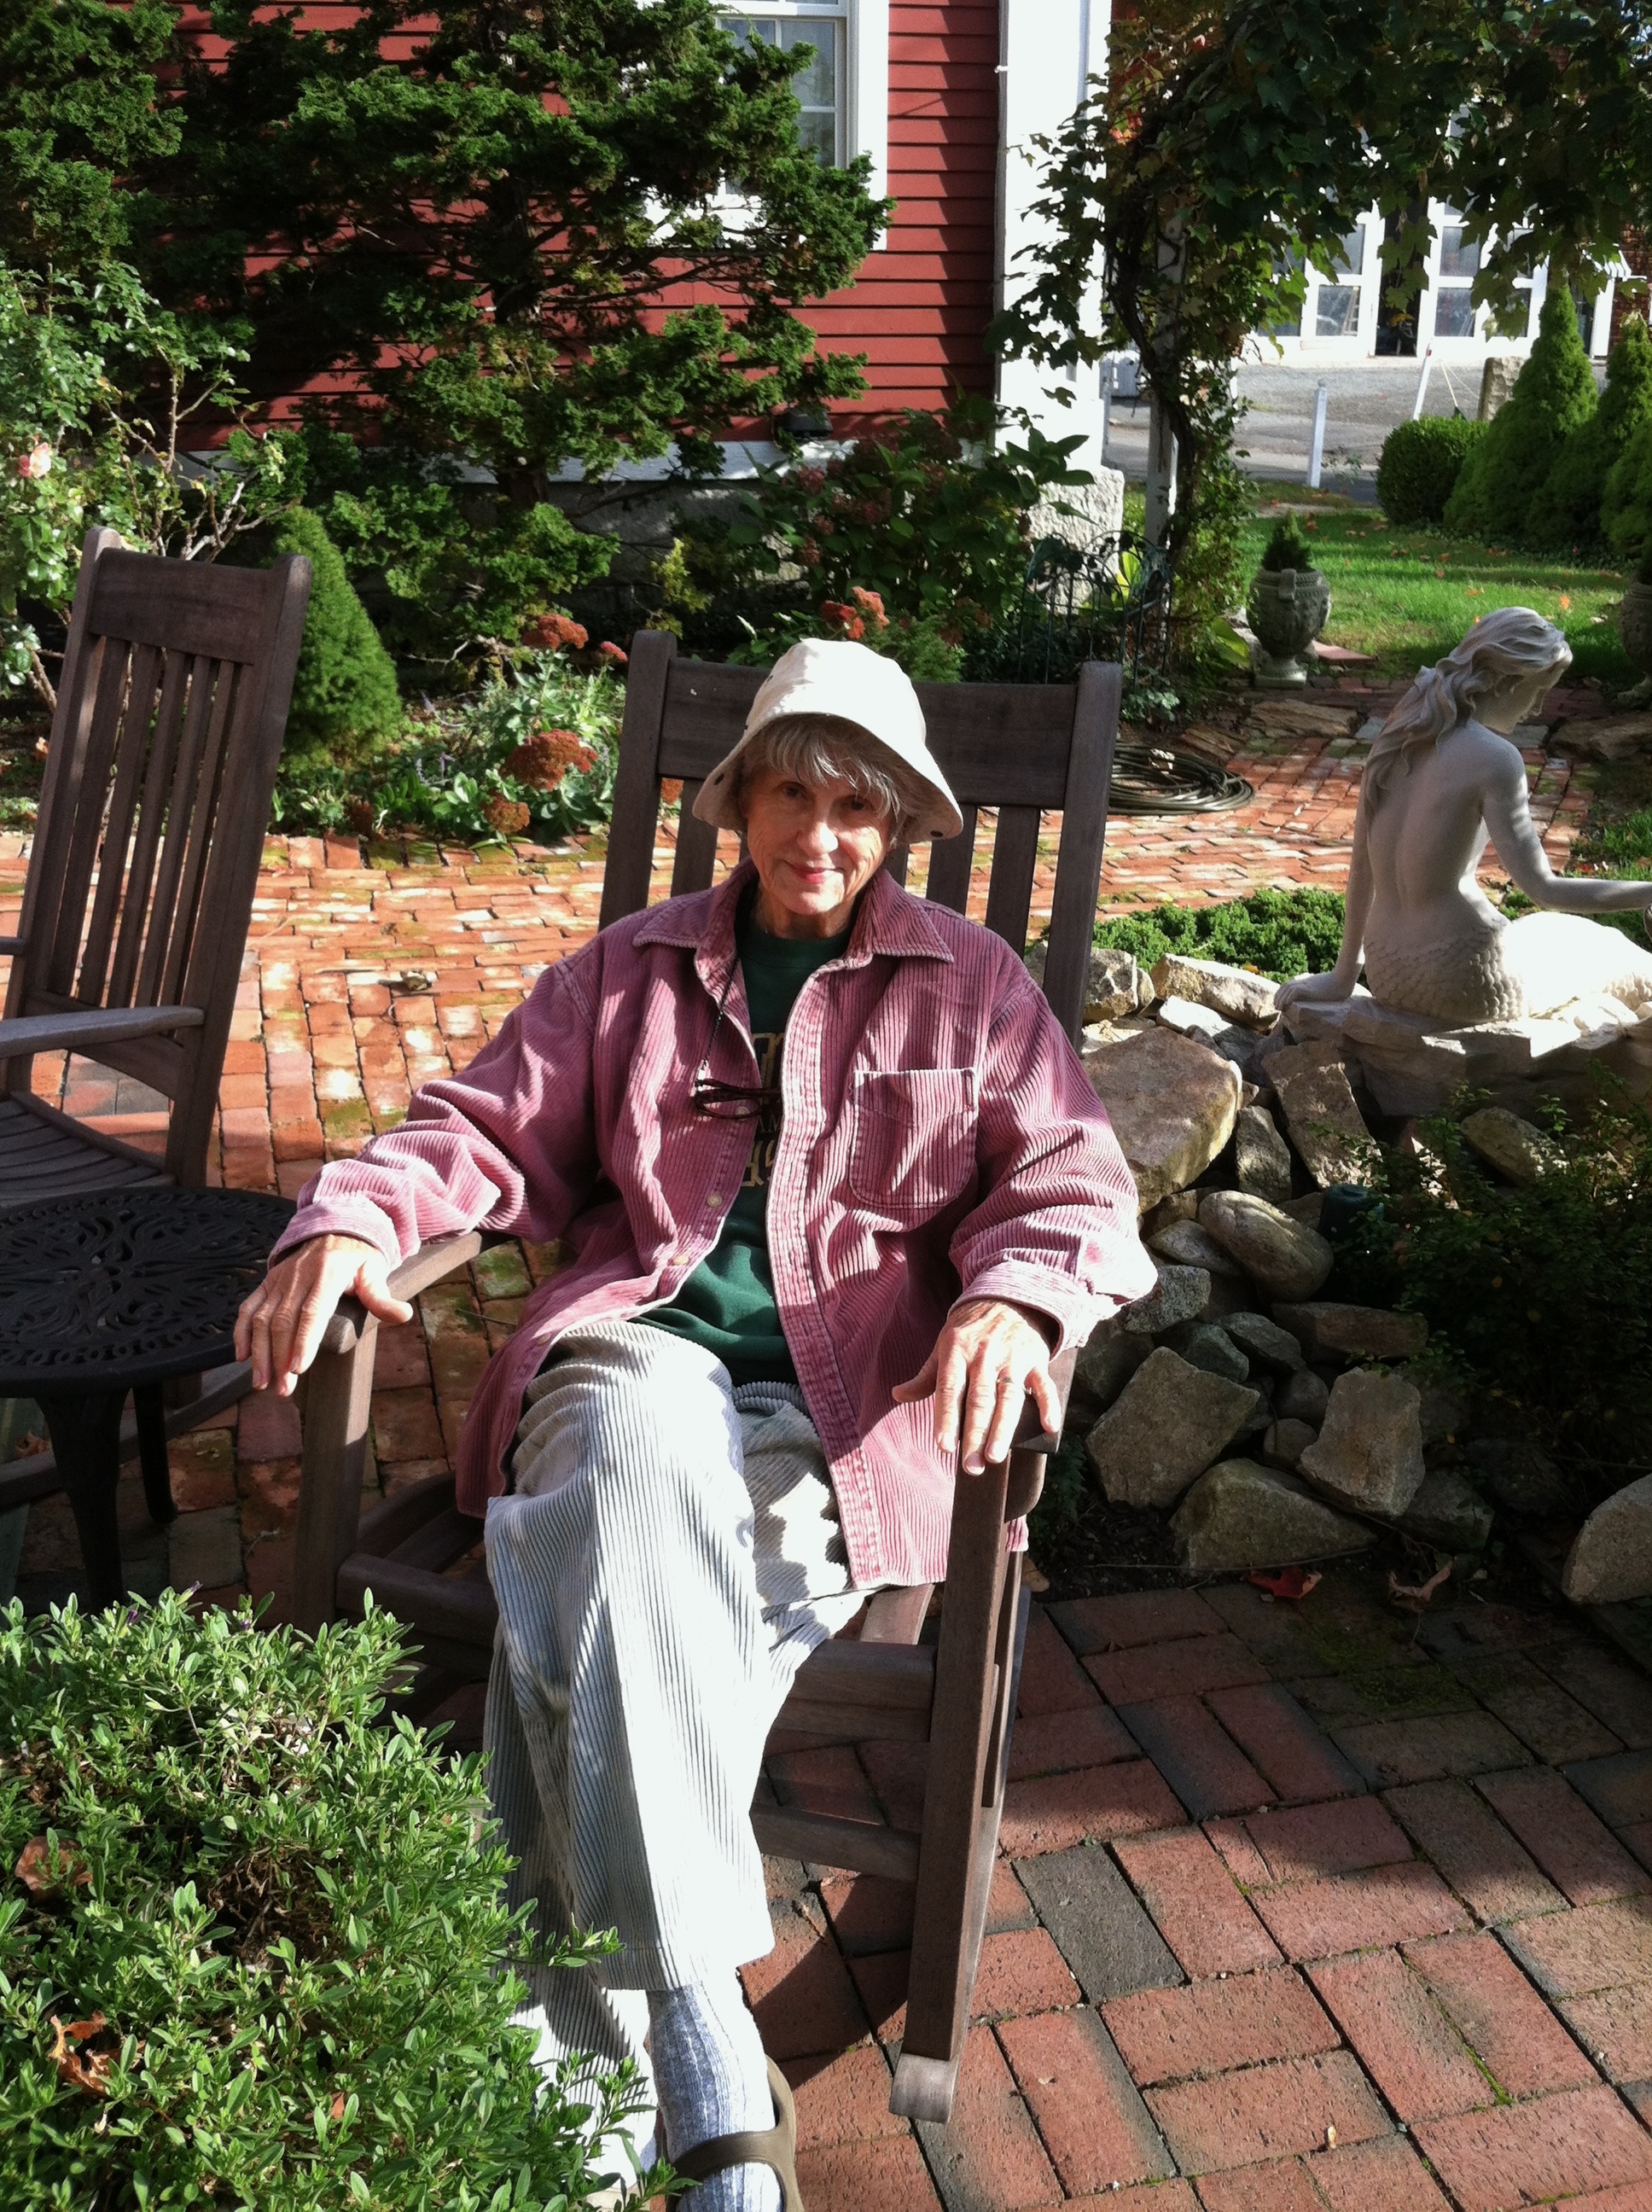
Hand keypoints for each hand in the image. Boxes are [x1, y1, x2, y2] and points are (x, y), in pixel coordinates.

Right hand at [234, 1234, 412, 1397]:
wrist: (332, 1227)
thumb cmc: (356, 1255)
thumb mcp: (374, 1270)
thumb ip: (382, 1297)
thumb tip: (403, 1315)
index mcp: (328, 1273)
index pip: (313, 1311)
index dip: (304, 1341)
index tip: (298, 1369)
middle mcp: (298, 1276)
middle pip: (284, 1321)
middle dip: (280, 1358)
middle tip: (284, 1388)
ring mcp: (279, 1280)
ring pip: (262, 1318)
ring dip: (260, 1353)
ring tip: (263, 1383)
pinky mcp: (267, 1283)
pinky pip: (248, 1308)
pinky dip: (241, 1332)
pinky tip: (242, 1357)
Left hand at [891, 1297, 1059, 1475]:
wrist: (1008, 1296)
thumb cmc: (970, 1328)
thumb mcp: (943, 1345)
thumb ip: (925, 1375)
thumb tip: (897, 1394)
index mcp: (956, 1351)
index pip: (950, 1389)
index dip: (946, 1418)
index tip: (944, 1445)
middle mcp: (984, 1355)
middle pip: (979, 1399)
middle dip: (975, 1434)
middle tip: (971, 1466)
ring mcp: (1012, 1357)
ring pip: (1008, 1396)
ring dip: (1003, 1428)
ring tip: (996, 1457)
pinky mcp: (1036, 1358)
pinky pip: (1044, 1384)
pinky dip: (1048, 1405)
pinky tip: (1049, 1427)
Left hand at [1275, 968, 1356, 1013]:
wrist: (1343, 979)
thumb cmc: (1337, 983)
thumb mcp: (1323, 985)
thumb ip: (1316, 988)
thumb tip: (1318, 994)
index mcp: (1306, 980)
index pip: (1288, 984)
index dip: (1281, 992)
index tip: (1279, 1001)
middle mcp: (1304, 980)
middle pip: (1285, 985)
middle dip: (1278, 996)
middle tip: (1276, 1006)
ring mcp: (1306, 983)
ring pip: (1287, 988)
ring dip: (1281, 998)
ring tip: (1278, 1007)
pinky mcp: (1309, 988)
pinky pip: (1295, 991)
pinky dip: (1288, 997)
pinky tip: (1286, 1004)